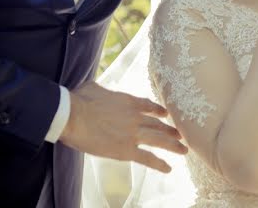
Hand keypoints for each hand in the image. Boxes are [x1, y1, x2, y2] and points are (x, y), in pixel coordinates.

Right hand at [59, 81, 187, 171]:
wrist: (73, 115)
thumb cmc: (79, 100)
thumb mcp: (95, 88)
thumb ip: (102, 90)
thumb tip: (97, 89)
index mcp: (128, 101)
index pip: (149, 106)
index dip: (159, 111)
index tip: (166, 114)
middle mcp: (136, 117)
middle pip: (158, 124)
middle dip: (170, 130)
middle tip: (181, 134)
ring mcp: (133, 133)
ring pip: (159, 140)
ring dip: (173, 145)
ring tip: (184, 150)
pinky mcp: (126, 150)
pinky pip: (147, 158)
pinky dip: (159, 164)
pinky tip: (168, 168)